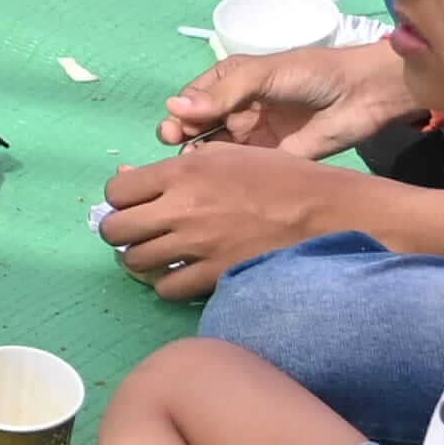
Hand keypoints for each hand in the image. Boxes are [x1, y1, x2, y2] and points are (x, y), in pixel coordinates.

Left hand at [95, 143, 370, 302]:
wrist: (327, 215)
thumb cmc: (281, 178)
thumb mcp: (229, 156)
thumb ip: (177, 167)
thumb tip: (127, 179)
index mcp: (183, 172)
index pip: (118, 191)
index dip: (121, 199)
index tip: (135, 203)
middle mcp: (181, 208)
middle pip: (116, 230)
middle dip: (121, 231)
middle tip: (139, 232)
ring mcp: (197, 246)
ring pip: (136, 262)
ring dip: (142, 259)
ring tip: (160, 254)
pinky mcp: (215, 276)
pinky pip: (167, 288)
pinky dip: (169, 284)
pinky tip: (184, 274)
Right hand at [161, 36, 418, 161]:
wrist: (361, 96)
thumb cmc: (310, 74)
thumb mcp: (262, 75)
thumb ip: (222, 94)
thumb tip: (173, 108)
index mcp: (230, 83)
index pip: (191, 100)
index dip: (179, 114)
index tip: (175, 127)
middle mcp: (236, 110)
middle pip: (197, 127)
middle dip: (181, 136)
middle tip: (177, 145)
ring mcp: (252, 138)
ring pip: (214, 151)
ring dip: (199, 158)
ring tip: (194, 165)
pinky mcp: (270, 161)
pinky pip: (239, 169)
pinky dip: (223, 175)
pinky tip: (216, 180)